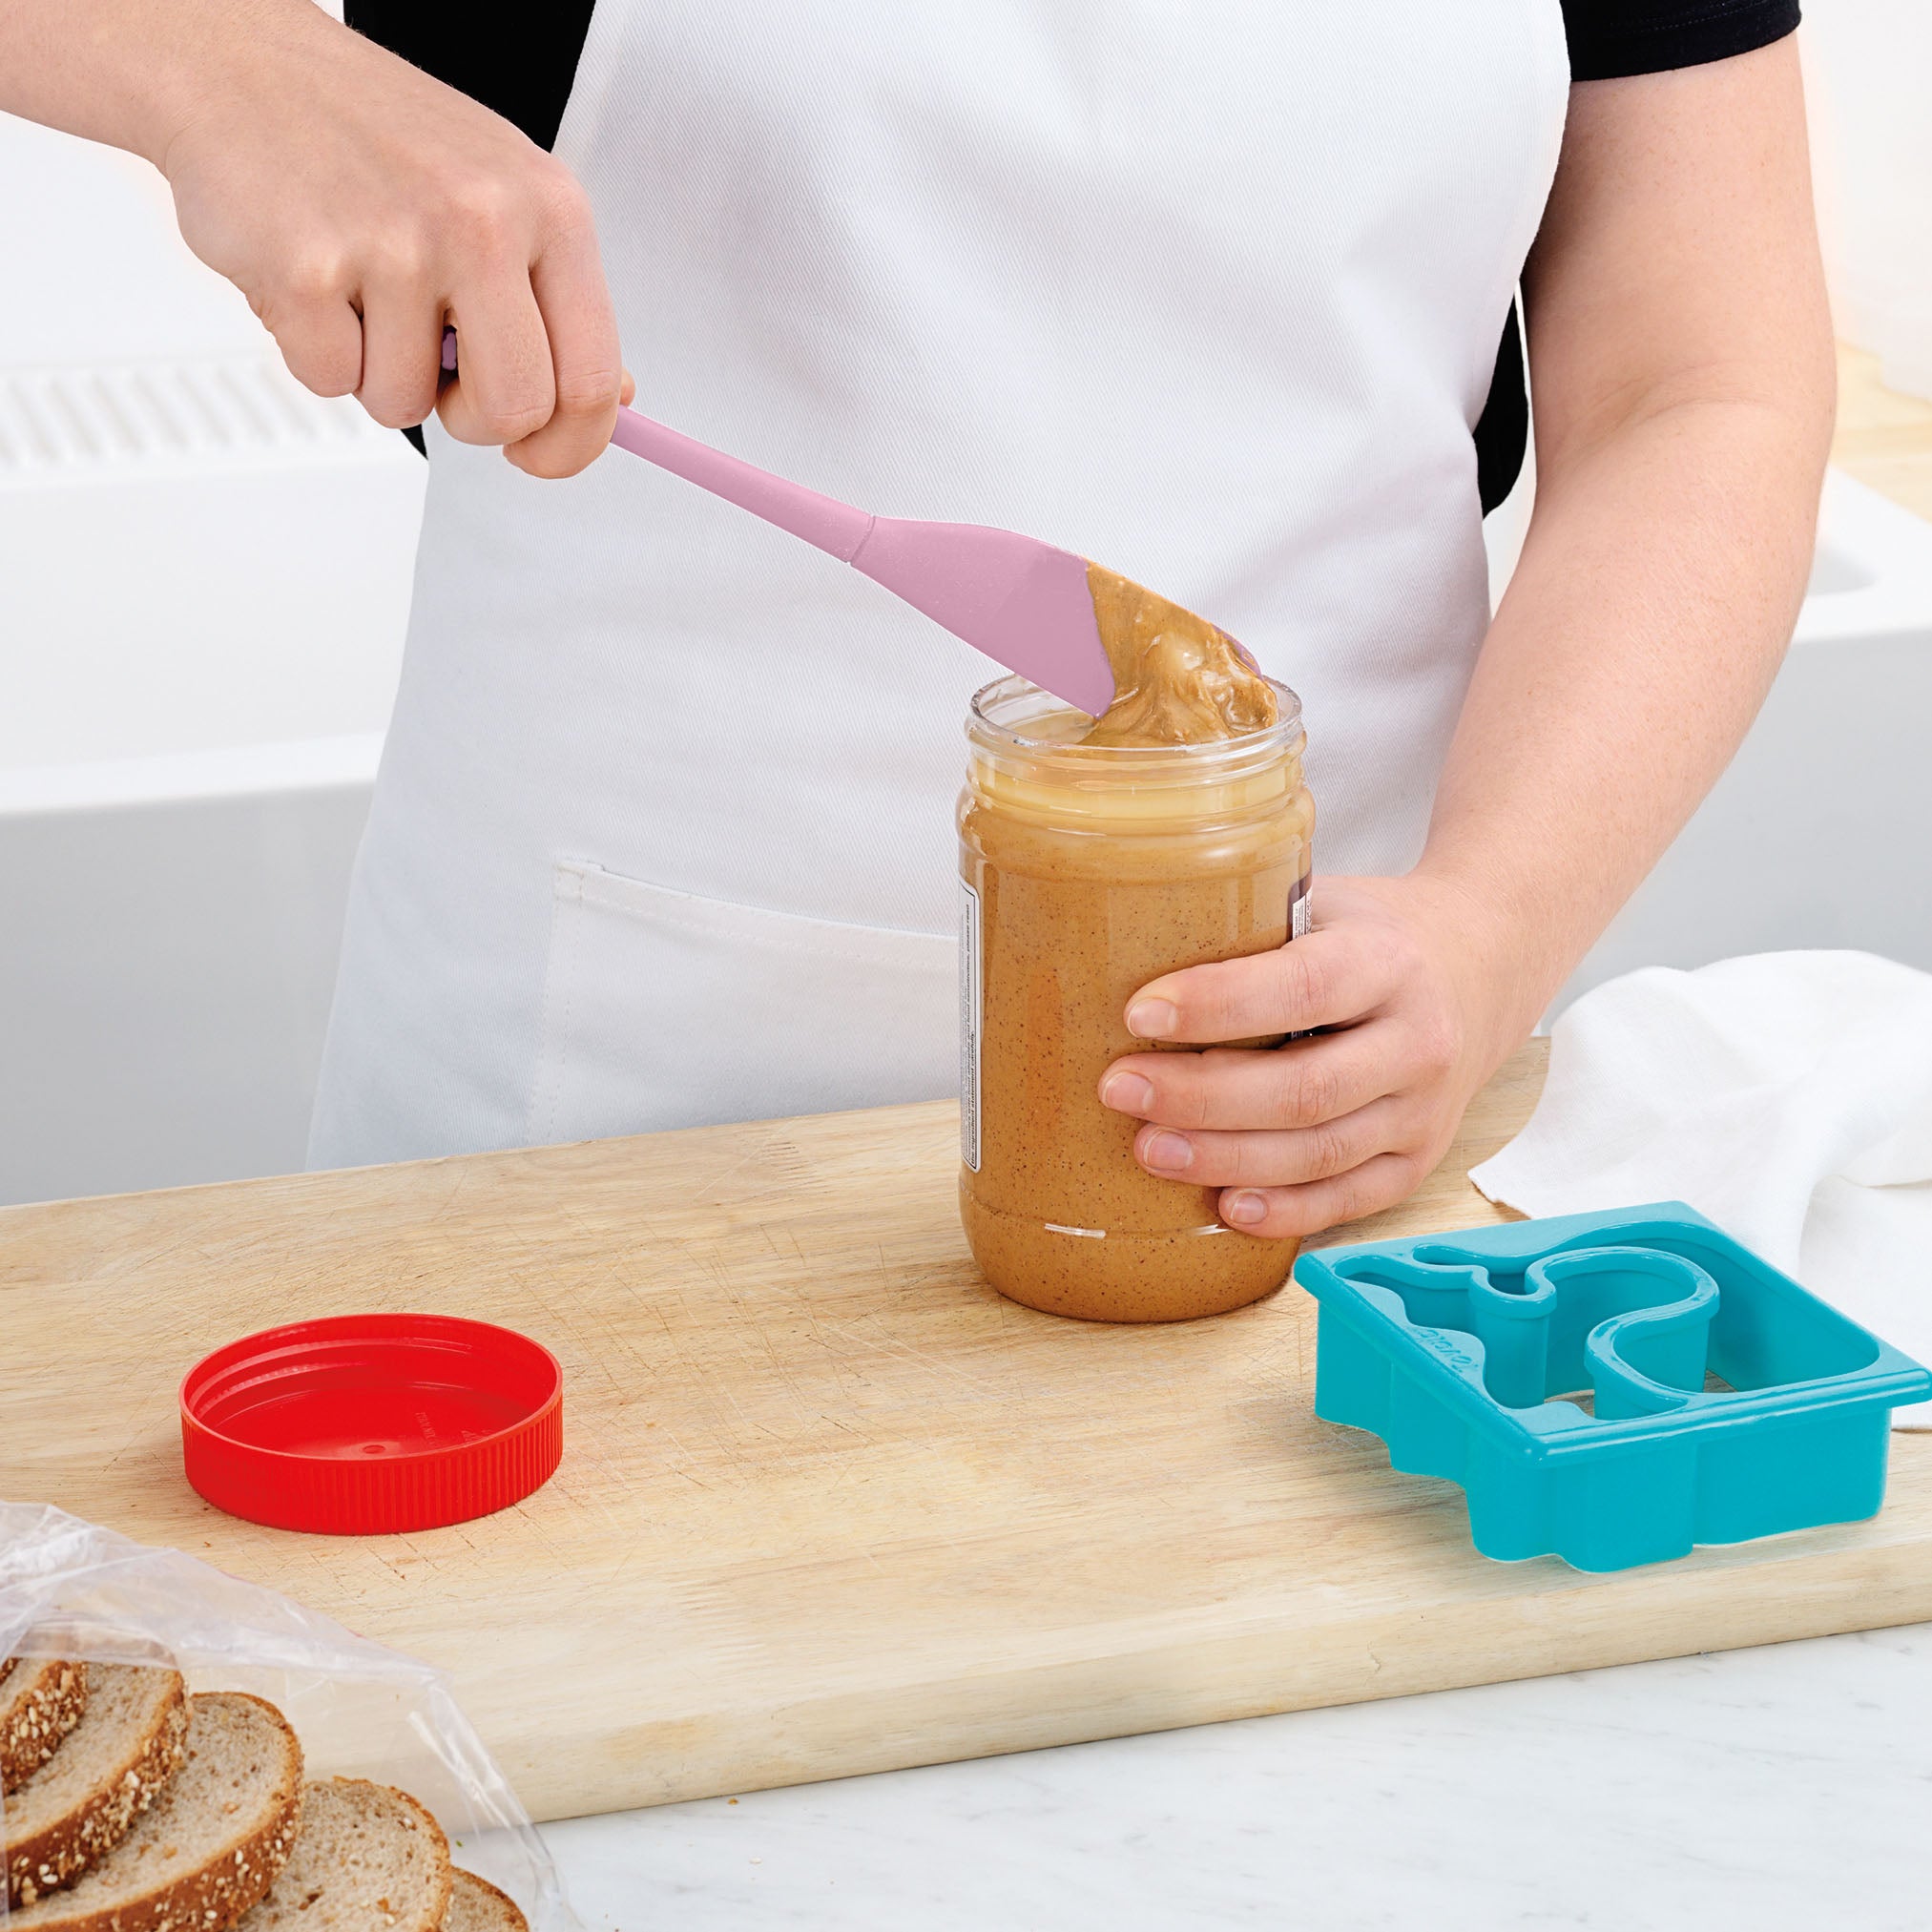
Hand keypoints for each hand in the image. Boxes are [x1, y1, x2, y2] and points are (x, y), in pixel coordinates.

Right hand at [158, 0, 623, 475]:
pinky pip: (329, 382)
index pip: (592, 379)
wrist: (234, 62)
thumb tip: (614, 396)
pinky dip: (312, 352)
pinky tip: (310, 277)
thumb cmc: (369, 132)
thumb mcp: (497, 192)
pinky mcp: (307, 270)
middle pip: (513, 411)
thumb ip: (554, 299)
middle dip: (472, 420)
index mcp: (549, 208)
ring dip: (376, 373)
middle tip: (440, 374)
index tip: (540, 455)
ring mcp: (397, 244)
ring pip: (409, 405)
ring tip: (358, 289)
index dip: (568, 445)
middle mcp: (484, 220)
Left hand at [1096, 874, 1529, 1239]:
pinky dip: (1285, 1211)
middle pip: (1304, 1088)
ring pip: (1321, 1152)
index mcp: (1388, 962)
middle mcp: (1418, 1041)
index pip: (1301, 988)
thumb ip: (1249, 920)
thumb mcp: (1323, 902)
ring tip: (1148, 1149)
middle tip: (1119, 1089)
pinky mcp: (1417, 1160)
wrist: (1478, 967)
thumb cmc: (1368, 933)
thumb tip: (1118, 933)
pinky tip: (1224, 1208)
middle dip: (1201, 1097)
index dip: (1218, 1005)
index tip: (1140, 1012)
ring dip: (1226, 1160)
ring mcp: (1425, 1110)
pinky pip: (1349, 1199)